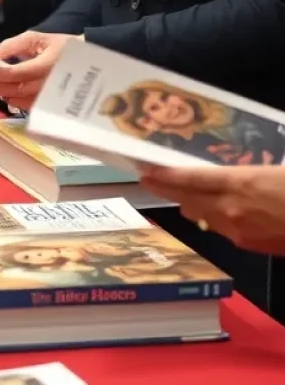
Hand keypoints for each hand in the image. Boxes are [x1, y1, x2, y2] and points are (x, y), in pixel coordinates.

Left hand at [0, 31, 71, 107]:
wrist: (86, 62)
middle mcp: (52, 83)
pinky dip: (16, 101)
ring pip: (23, 101)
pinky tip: (10, 93)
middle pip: (19, 89)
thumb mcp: (36, 39)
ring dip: (6, 94)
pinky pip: (30, 107)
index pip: (18, 73)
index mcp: (49, 63)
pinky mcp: (52, 105)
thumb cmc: (60, 47)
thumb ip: (12, 45)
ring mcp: (53, 97)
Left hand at [138, 165, 284, 254]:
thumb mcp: (273, 170)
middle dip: (169, 190)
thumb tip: (229, 173)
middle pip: (188, 199)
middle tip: (151, 180)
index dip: (164, 175)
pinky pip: (223, 230)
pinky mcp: (252, 246)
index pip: (189, 179)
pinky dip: (214, 219)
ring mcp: (240, 231)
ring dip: (191, 204)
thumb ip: (245, 173)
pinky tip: (216, 212)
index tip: (144, 170)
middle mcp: (231, 209)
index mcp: (238, 183)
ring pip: (203, 217)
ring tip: (181, 193)